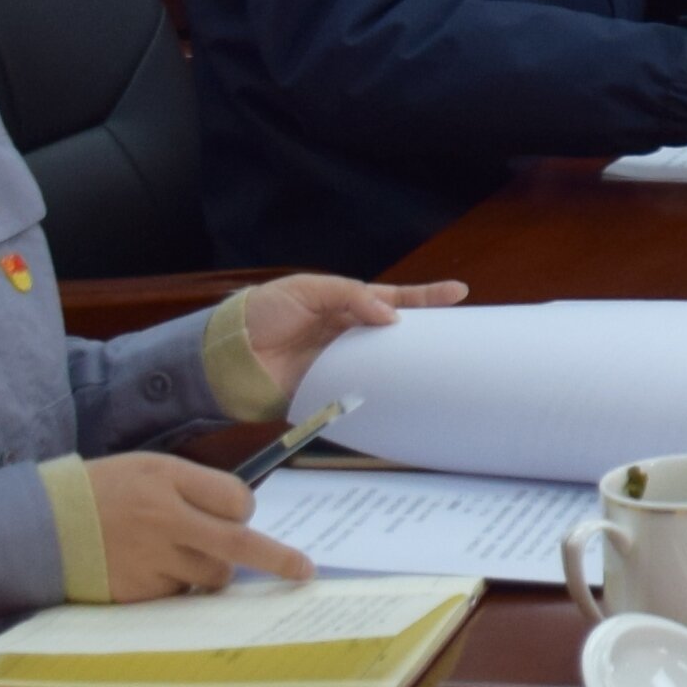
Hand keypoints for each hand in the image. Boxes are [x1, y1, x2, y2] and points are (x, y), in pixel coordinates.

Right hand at [82, 451, 310, 596]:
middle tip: (304, 571)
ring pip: (212, 576)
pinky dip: (176, 586)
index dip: (241, 510)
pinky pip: (179, 595)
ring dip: (210, 570)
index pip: (237, 500)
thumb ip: (195, 488)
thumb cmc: (103, 492)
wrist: (42, 526)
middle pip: (239, 545)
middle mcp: (166, 520)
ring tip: (175, 553)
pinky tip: (148, 569)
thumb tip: (241, 516)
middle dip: (278, 559)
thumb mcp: (150, 470)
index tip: (237, 515)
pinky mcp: (137, 593)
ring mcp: (152, 560)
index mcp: (170, 479)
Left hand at [230, 271, 459, 391]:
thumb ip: (351, 297)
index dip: (424, 298)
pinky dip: (378, 394)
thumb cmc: (264, 312)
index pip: (392, 300)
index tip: (458, 293)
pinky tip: (399, 396)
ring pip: (382, 365)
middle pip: (395, 336)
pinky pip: (358, 392)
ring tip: (437, 367)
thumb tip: (391, 317)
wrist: (227, 353)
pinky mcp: (327, 391)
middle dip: (425, 336)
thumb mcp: (309, 290)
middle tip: (459, 338)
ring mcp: (339, 364)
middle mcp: (347, 335)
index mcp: (345, 305)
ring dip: (406, 366)